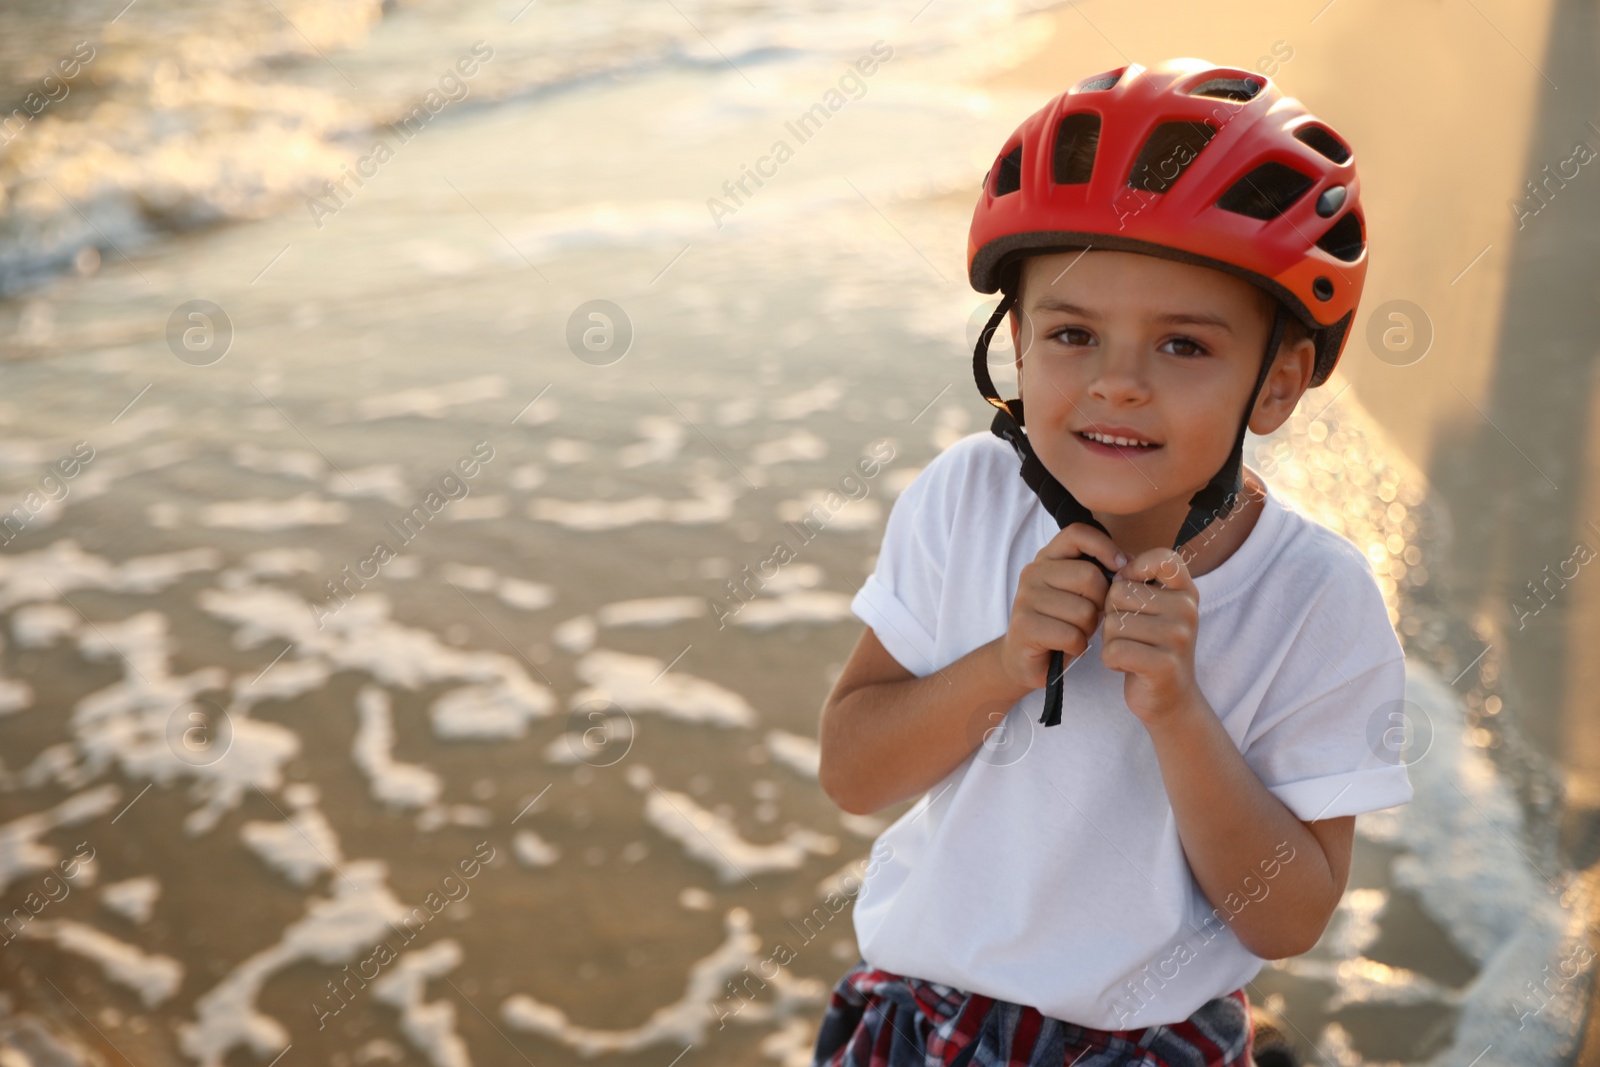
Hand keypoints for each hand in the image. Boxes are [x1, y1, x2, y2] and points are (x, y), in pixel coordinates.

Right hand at [999, 522, 1123, 692]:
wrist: (1026, 660)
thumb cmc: (1062, 624)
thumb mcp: (1083, 594)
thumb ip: (1103, 574)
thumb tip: (1131, 562)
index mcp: (1047, 558)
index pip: (1077, 534)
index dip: (1104, 547)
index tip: (1119, 567)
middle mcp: (1033, 573)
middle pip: (1088, 576)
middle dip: (1100, 603)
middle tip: (1090, 616)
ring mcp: (1026, 598)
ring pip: (1083, 610)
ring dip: (1088, 629)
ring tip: (1075, 633)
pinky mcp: (1024, 626)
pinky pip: (1071, 635)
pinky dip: (1077, 646)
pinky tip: (1067, 646)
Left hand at [1100, 548, 1204, 726]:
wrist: (1171, 699)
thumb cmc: (1151, 647)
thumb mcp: (1154, 610)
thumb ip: (1138, 583)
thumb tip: (1116, 563)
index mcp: (1185, 592)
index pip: (1162, 558)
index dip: (1134, 568)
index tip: (1130, 587)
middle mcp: (1187, 610)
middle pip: (1120, 592)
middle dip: (1112, 614)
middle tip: (1129, 633)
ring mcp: (1178, 637)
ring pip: (1113, 623)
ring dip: (1110, 640)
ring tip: (1131, 650)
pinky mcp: (1164, 664)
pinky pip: (1114, 650)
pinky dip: (1111, 661)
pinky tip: (1127, 666)